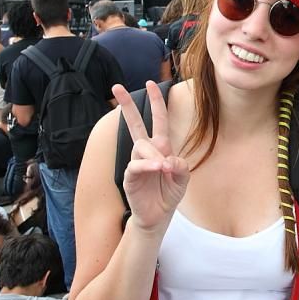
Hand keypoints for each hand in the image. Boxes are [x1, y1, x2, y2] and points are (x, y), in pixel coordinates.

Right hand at [113, 81, 190, 233]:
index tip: (151, 83)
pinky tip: (156, 168)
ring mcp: (137, 162)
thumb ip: (180, 167)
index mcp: (161, 147)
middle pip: (135, 123)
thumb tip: (169, 160)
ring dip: (154, 154)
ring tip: (164, 167)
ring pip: (141, 146)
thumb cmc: (169, 193)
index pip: (158, 120)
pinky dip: (147, 165)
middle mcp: (147, 151)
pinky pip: (136, 165)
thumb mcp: (182, 178)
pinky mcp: (130, 177)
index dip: (156, 102)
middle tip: (116, 86)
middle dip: (127, 105)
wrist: (158, 215)